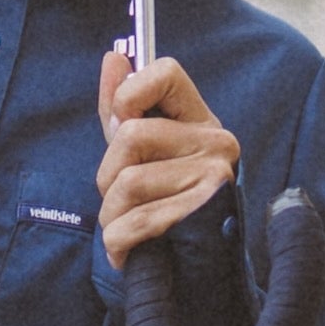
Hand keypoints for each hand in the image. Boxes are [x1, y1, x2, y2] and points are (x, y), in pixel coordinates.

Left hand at [97, 45, 238, 262]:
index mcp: (200, 120)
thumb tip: (114, 56)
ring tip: (127, 228)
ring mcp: (214, 178)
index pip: (164, 72)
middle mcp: (216, 142)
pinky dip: (119, 242)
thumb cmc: (163, 204)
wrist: (198, 270)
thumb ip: (125, 106)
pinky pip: (135, 221)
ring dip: (112, 215)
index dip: (131, 93)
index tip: (124, 123)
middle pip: (130, 136)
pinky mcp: (204, 216)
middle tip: (121, 200)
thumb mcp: (142, 151)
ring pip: (127, 182)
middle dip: (108, 175)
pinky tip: (128, 250)